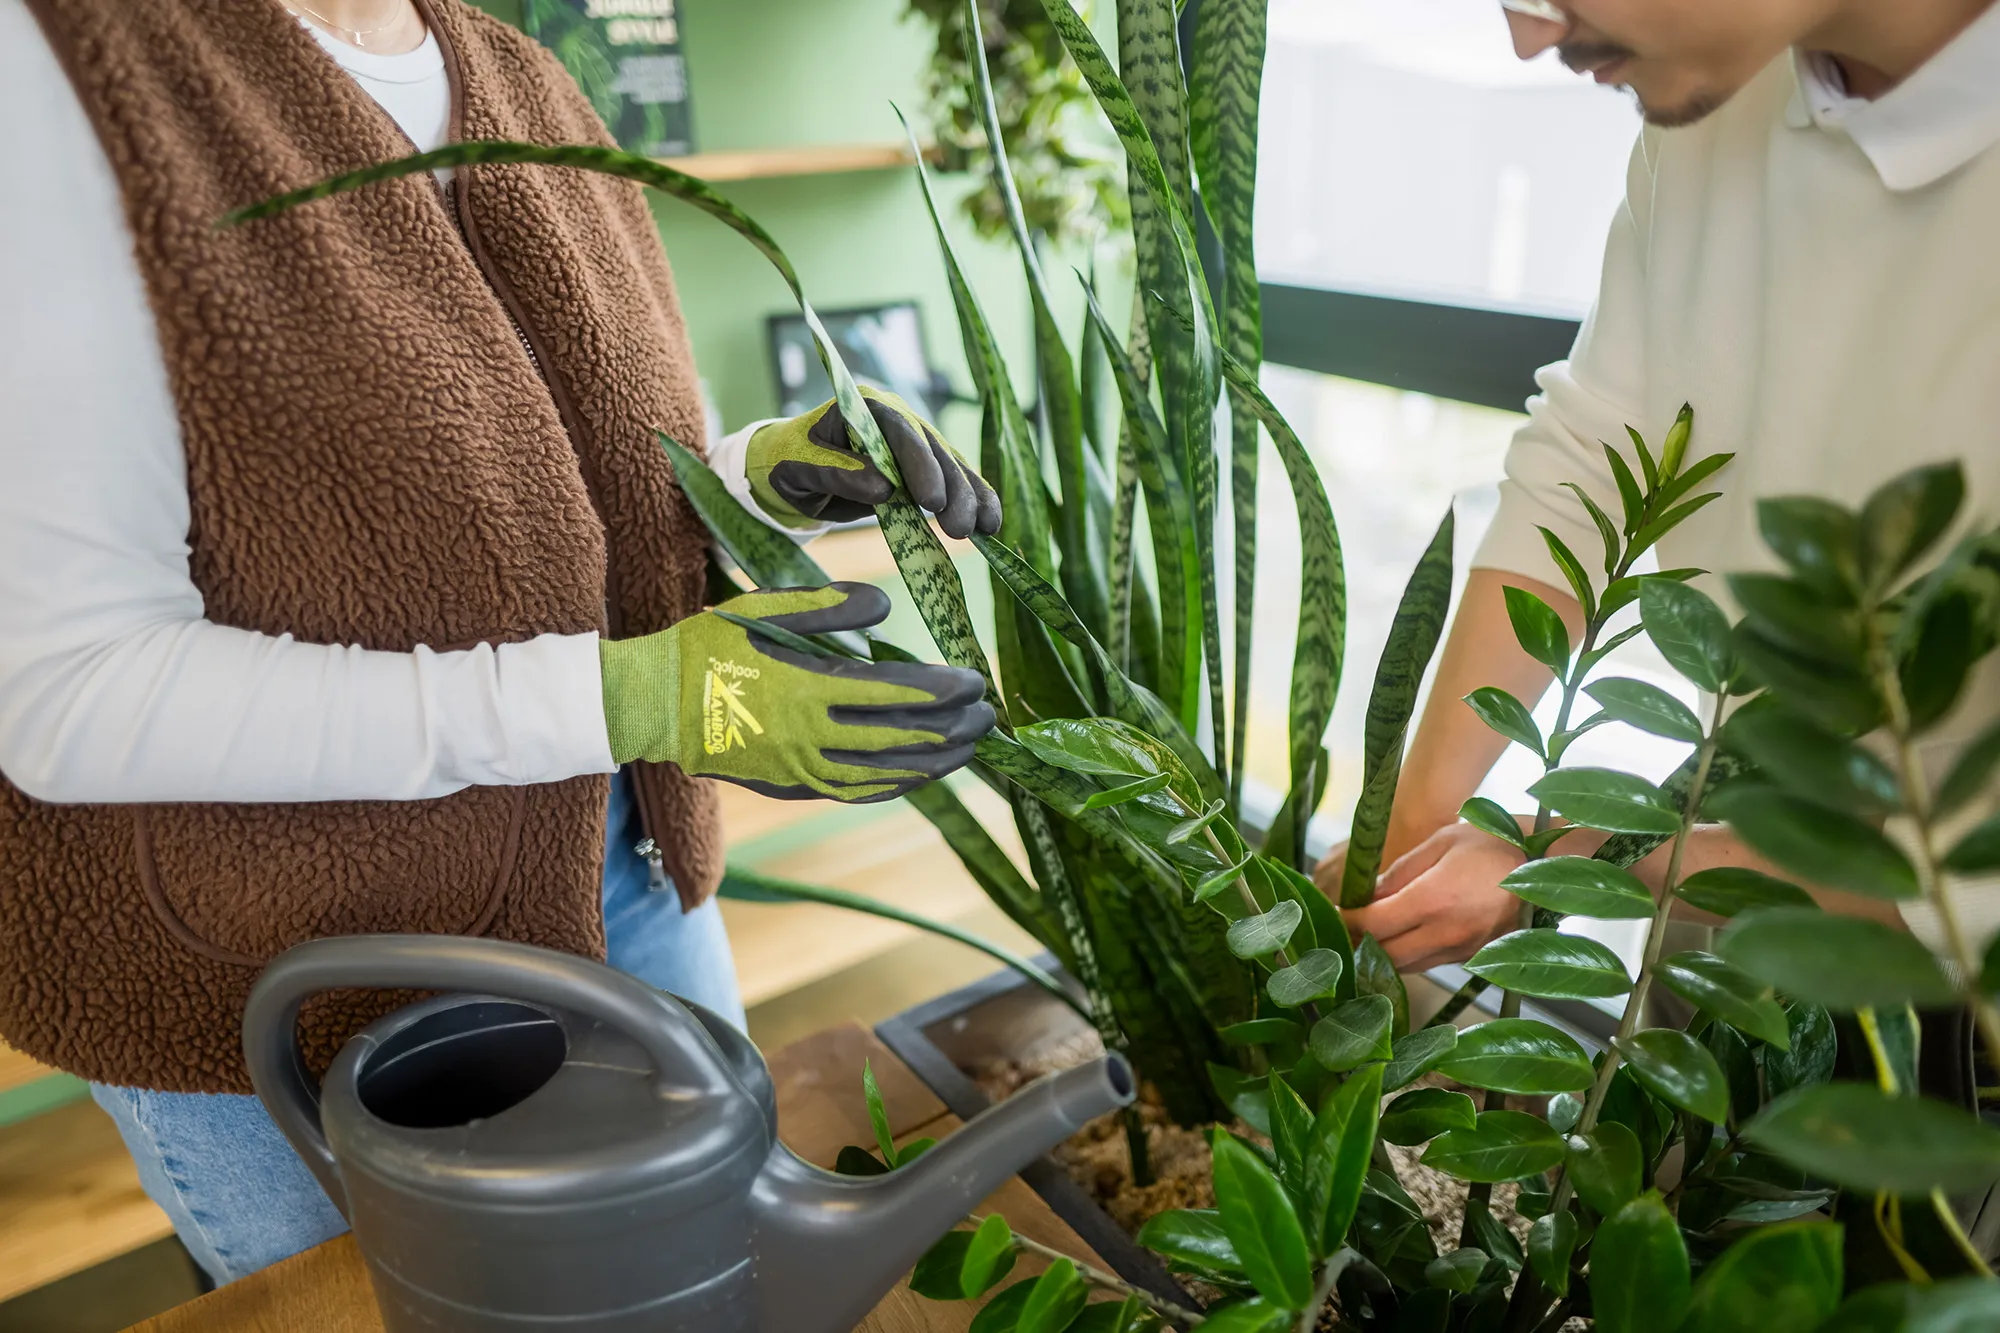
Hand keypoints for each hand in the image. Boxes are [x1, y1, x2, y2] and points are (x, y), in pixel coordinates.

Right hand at [599, 582, 994, 801]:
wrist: (650, 707)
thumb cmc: (704, 649)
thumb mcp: (762, 610)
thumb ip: (827, 605)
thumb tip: (887, 606)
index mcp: (807, 688)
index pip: (896, 693)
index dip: (943, 691)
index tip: (974, 682)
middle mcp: (810, 737)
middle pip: (901, 739)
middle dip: (951, 729)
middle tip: (988, 717)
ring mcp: (801, 769)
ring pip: (885, 774)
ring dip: (932, 764)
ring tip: (968, 750)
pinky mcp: (790, 787)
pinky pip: (855, 792)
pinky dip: (894, 785)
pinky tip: (917, 777)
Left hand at [746, 388, 1001, 538]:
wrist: (794, 474)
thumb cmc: (789, 463)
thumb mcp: (800, 467)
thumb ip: (838, 473)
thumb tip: (884, 489)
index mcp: (863, 407)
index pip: (898, 429)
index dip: (919, 463)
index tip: (930, 500)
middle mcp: (895, 419)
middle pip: (932, 449)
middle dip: (951, 488)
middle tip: (958, 526)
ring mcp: (913, 444)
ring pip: (951, 466)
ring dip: (970, 497)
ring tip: (982, 530)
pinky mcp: (922, 470)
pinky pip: (953, 483)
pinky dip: (974, 501)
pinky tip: (991, 525)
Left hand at [1341, 823, 1529, 971]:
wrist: (1548, 867)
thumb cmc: (1492, 845)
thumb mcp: (1441, 842)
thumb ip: (1400, 872)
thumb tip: (1367, 895)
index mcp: (1433, 900)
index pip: (1374, 923)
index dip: (1347, 920)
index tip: (1335, 912)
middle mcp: (1446, 933)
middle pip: (1384, 953)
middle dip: (1357, 942)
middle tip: (1342, 927)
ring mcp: (1462, 950)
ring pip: (1406, 965)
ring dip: (1381, 954)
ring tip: (1366, 933)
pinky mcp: (1473, 958)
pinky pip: (1429, 963)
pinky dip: (1408, 955)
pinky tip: (1401, 937)